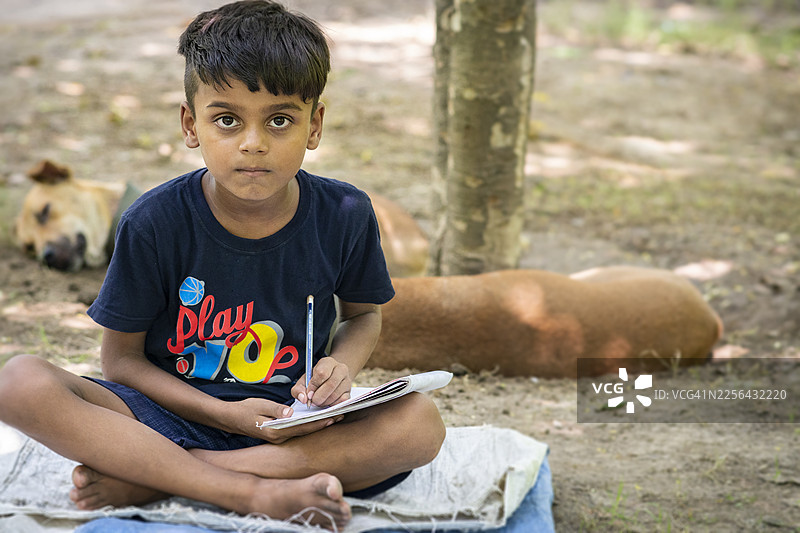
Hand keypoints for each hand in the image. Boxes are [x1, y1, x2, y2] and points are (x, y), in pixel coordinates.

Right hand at [219, 397, 338, 443]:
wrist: (230, 419)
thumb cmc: (244, 410)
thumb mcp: (260, 406)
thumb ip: (276, 409)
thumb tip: (290, 413)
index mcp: (275, 432)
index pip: (302, 427)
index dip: (319, 422)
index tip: (333, 417)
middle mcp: (279, 438)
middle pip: (306, 431)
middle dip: (323, 424)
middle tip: (340, 415)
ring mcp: (279, 438)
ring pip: (302, 431)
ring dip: (318, 424)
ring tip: (333, 417)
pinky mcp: (278, 434)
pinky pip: (297, 430)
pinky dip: (308, 425)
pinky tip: (317, 419)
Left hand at [292, 357, 351, 407]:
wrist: (332, 376)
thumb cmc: (316, 379)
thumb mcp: (305, 380)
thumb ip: (298, 389)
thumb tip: (303, 398)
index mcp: (328, 362)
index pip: (322, 373)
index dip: (314, 386)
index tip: (309, 393)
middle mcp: (340, 369)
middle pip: (330, 384)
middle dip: (319, 397)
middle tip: (313, 401)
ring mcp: (347, 380)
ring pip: (336, 395)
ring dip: (324, 402)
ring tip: (319, 402)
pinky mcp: (350, 391)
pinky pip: (342, 401)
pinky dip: (332, 404)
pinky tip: (327, 402)